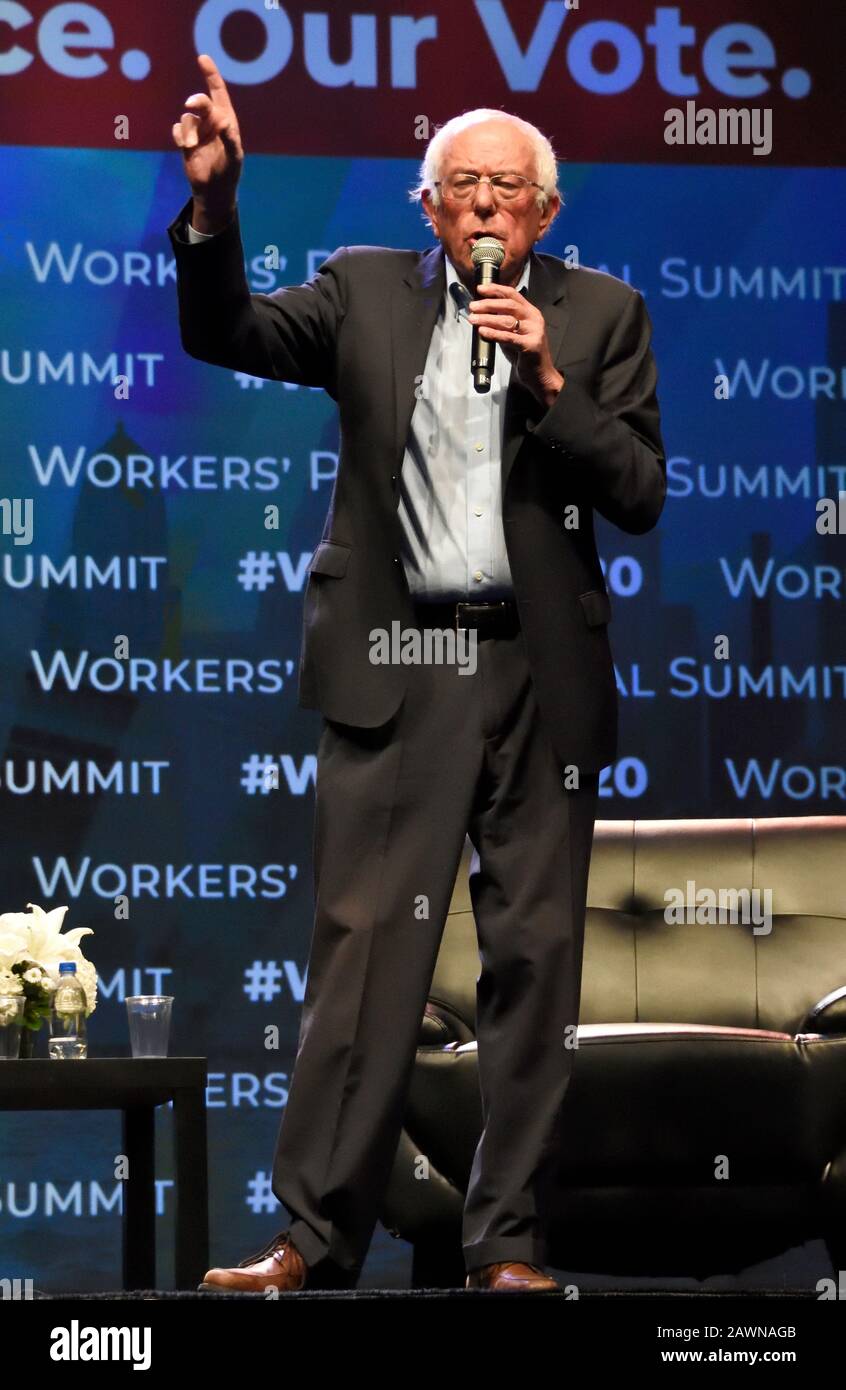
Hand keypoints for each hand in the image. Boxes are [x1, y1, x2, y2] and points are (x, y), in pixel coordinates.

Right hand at [172, 54, 243, 230]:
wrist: (213, 191)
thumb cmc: (228, 173)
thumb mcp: (234, 158)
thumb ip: (231, 140)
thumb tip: (225, 124)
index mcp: (226, 120)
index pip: (218, 92)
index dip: (211, 74)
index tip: (202, 58)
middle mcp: (211, 122)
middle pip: (200, 102)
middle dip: (196, 102)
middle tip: (191, 105)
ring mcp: (198, 131)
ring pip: (186, 118)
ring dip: (188, 131)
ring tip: (191, 146)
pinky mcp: (185, 141)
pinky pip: (177, 129)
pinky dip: (179, 136)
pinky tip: (185, 147)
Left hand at [468, 282, 563, 408]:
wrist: (540, 375)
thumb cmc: (525, 355)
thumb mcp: (513, 334)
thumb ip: (502, 323)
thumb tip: (482, 313)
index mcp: (531, 312)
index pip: (513, 295)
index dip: (496, 289)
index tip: (480, 289)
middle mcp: (534, 319)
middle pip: (509, 305)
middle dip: (488, 304)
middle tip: (473, 306)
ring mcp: (534, 331)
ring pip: (507, 320)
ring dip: (487, 318)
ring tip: (473, 319)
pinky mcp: (531, 345)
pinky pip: (508, 337)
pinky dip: (494, 333)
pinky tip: (483, 331)